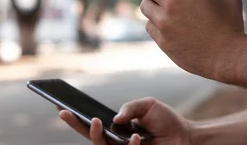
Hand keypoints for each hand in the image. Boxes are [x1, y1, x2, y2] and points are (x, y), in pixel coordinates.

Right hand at [58, 98, 192, 144]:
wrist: (185, 136)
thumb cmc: (166, 121)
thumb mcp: (148, 105)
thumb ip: (130, 107)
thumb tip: (114, 118)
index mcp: (117, 128)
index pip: (92, 124)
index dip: (76, 118)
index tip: (61, 107)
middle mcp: (117, 142)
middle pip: (90, 138)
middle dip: (76, 126)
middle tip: (69, 113)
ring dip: (97, 137)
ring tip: (98, 121)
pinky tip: (138, 136)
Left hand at [139, 0, 245, 79]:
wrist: (228, 57)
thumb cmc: (232, 26)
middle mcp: (171, 3)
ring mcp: (164, 23)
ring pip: (144, 6)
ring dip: (151, 4)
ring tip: (159, 6)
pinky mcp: (162, 41)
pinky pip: (149, 26)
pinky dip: (154, 23)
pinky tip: (164, 23)